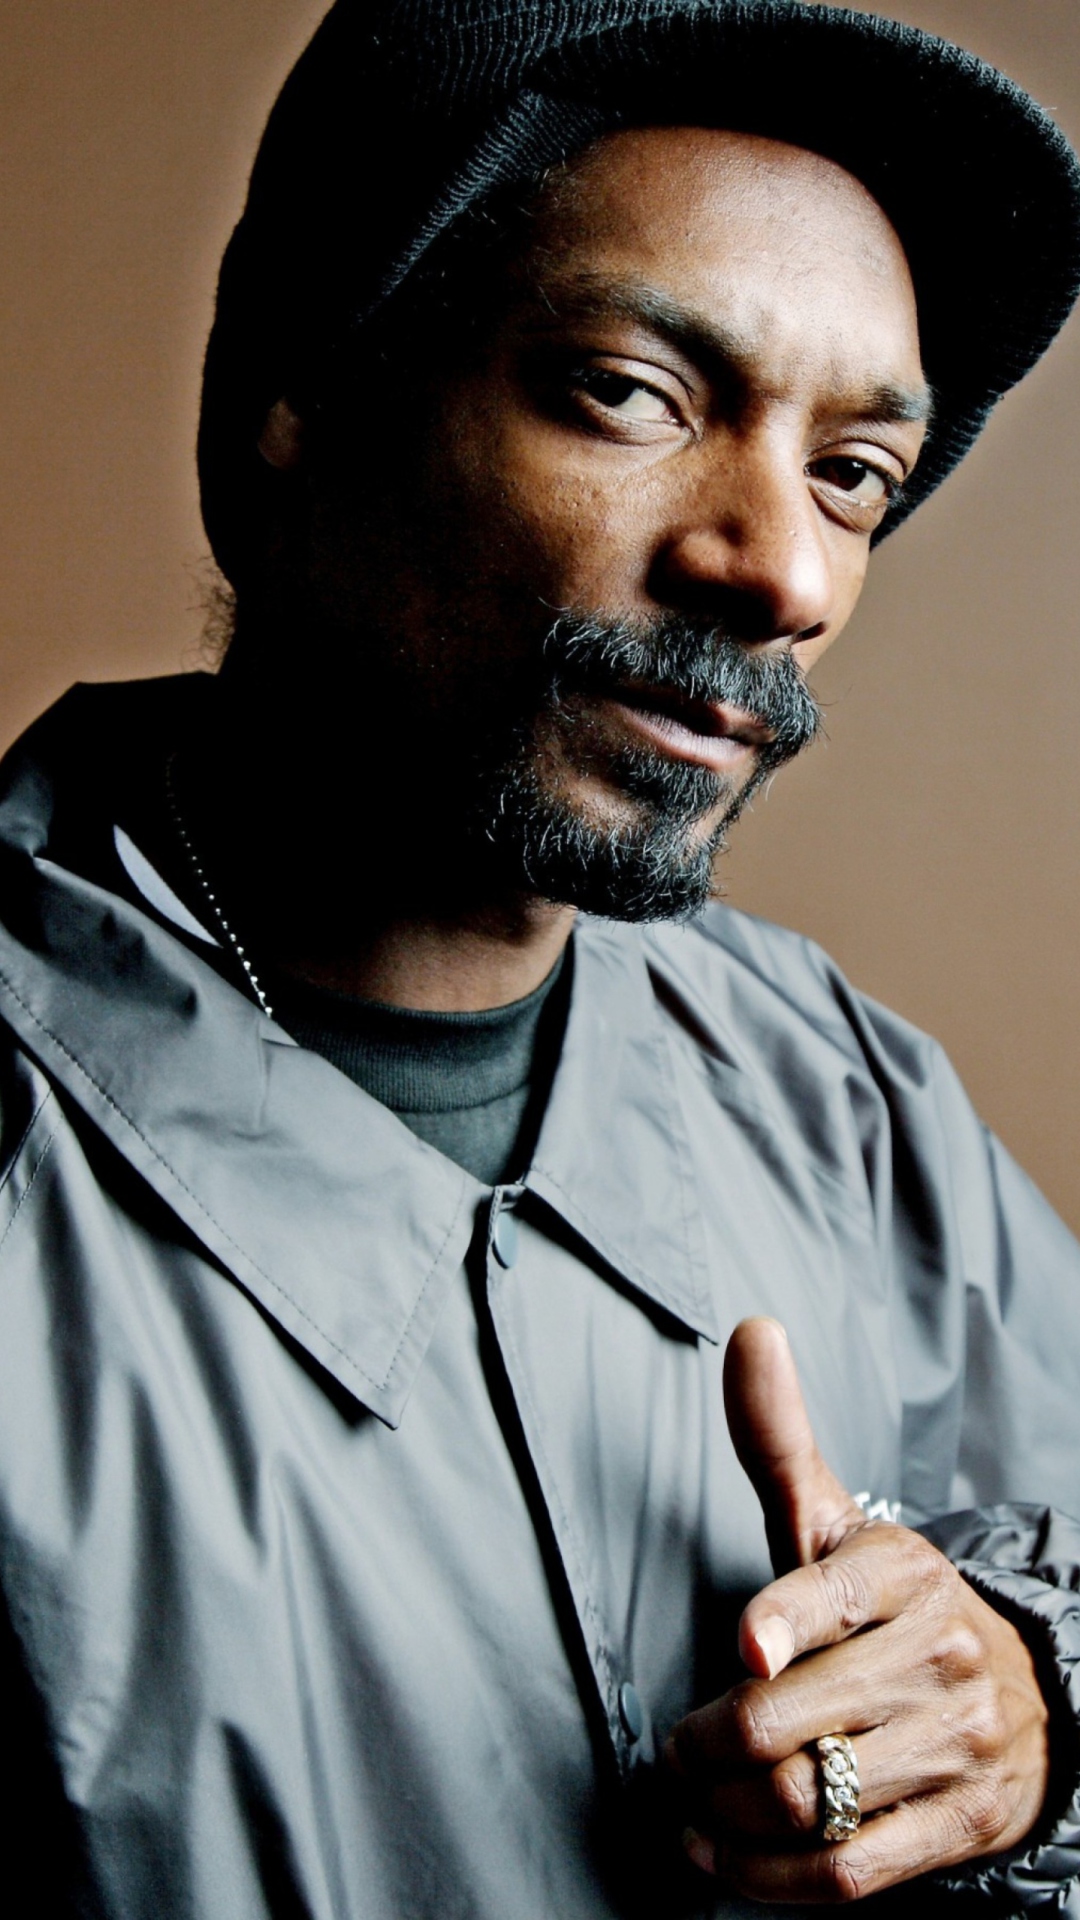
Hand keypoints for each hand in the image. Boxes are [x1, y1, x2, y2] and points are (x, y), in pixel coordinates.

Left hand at [665, 1317, 1050, 1902]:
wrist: (1027, 1699)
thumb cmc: (892, 1607)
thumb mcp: (841, 1524)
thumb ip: (779, 1441)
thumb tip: (748, 1328)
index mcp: (902, 1572)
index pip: (836, 1597)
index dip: (784, 1625)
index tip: (743, 1648)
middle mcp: (937, 1657)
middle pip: (793, 1721)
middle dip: (709, 1745)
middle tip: (676, 1747)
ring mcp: (956, 1749)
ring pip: (812, 1803)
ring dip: (726, 1816)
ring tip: (692, 1802)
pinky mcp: (959, 1830)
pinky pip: (848, 1874)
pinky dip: (765, 1881)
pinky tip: (718, 1860)